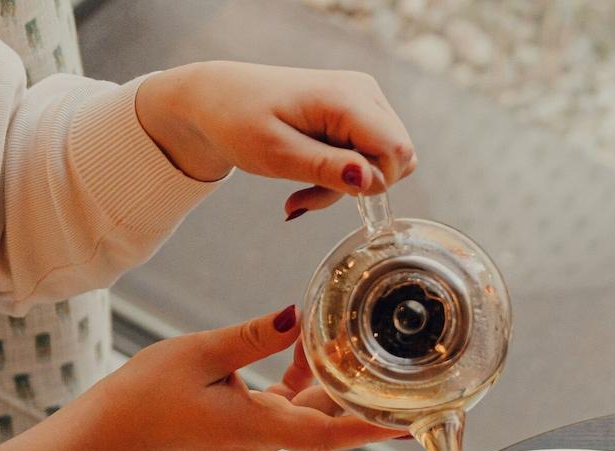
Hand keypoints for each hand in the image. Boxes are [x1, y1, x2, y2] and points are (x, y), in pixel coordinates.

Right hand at [0, 305, 400, 450]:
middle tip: (404, 365)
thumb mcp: (203, 354)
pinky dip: (304, 373)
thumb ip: (255, 336)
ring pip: (312, 403)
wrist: (111, 427)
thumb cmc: (147, 395)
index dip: (376, 428)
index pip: (335, 432)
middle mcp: (269, 434)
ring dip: (334, 375)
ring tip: (359, 337)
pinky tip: (310, 338)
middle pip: (333, 416)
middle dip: (366, 391)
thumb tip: (298, 317)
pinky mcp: (247, 419)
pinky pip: (288, 397)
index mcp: (264, 426)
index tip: (413, 423)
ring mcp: (259, 429)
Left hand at [135, 62, 415, 217]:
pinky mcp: (359, 111)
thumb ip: (326, 169)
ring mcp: (364, 99)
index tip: (328, 190)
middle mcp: (365, 92)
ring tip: (305, 183)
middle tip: (307, 193)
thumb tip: (372, 182)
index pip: (397, 152)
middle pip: (397, 159)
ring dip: (350, 185)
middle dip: (359, 188)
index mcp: (347, 97)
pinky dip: (347, 175)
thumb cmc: (238, 121)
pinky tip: (314, 172)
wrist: (217, 99)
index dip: (371, 184)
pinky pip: (373, 155)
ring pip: (386, 161)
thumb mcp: (276, 154)